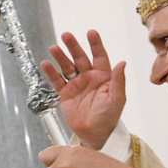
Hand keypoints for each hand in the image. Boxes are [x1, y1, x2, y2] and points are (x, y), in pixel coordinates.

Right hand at [42, 29, 126, 148]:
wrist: (95, 134)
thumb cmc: (109, 117)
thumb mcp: (117, 99)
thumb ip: (118, 81)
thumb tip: (121, 62)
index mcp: (103, 76)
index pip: (99, 56)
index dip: (95, 44)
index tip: (91, 33)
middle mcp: (89, 77)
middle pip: (80, 58)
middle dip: (73, 46)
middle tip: (66, 36)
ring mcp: (76, 84)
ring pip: (67, 66)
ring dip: (60, 57)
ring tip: (53, 48)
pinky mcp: (65, 93)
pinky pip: (57, 80)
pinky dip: (50, 72)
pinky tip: (45, 64)